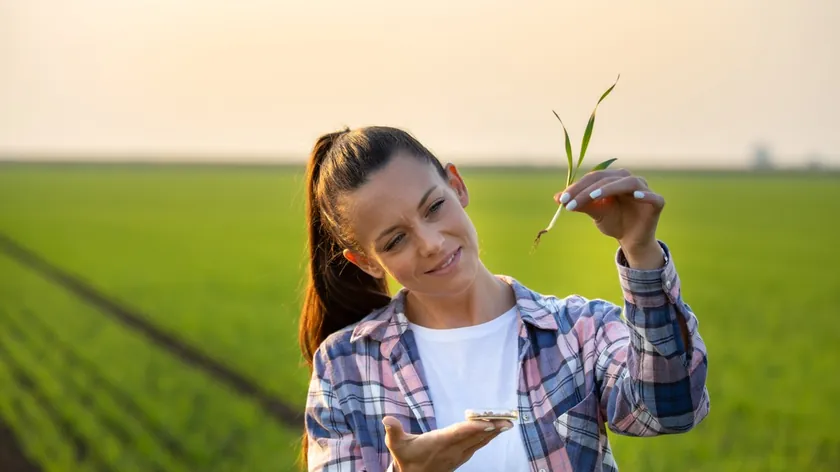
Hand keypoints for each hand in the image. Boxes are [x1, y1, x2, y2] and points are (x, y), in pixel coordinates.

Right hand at [382, 415, 512, 471]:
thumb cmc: (406, 459)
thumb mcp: (396, 445)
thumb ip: (394, 431)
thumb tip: (387, 419)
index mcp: (439, 443)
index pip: (458, 434)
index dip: (473, 428)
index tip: (488, 423)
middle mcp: (452, 450)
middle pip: (474, 437)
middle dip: (491, 429)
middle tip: (507, 420)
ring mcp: (458, 455)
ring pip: (478, 442)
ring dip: (493, 433)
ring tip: (507, 423)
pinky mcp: (461, 457)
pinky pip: (477, 446)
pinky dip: (487, 438)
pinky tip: (495, 431)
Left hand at [554, 168, 664, 253]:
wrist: (631, 240)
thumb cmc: (614, 222)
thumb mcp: (595, 213)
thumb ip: (580, 204)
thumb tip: (557, 198)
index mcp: (614, 179)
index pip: (595, 177)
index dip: (578, 187)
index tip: (562, 200)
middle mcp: (630, 180)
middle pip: (607, 178)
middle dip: (587, 190)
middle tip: (571, 203)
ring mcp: (645, 189)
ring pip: (628, 183)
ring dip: (609, 188)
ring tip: (592, 197)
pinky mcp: (657, 202)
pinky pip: (653, 197)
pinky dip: (645, 195)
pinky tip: (636, 196)